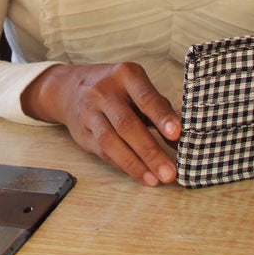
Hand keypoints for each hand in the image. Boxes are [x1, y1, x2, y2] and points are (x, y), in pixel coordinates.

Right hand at [21, 61, 180, 185]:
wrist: (70, 88)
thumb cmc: (116, 88)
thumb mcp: (137, 86)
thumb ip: (160, 109)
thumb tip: (183, 139)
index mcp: (125, 75)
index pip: (145, 97)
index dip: (161, 116)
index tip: (176, 134)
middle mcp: (104, 92)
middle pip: (127, 124)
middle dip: (150, 151)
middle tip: (170, 172)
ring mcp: (90, 112)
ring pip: (111, 141)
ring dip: (135, 164)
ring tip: (155, 179)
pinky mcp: (83, 133)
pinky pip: (103, 152)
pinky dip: (123, 165)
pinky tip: (140, 175)